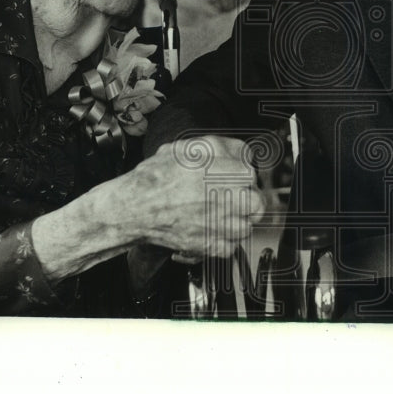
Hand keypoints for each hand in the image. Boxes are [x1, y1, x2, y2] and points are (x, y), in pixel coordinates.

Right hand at [117, 135, 265, 259]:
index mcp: (227, 170)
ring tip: (219, 215)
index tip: (233, 176)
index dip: (239, 171)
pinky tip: (210, 230)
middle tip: (232, 197)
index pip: (250, 169)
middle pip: (257, 201)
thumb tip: (237, 150)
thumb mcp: (187, 147)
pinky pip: (231, 246)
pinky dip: (223, 241)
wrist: (135, 207)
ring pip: (247, 226)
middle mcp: (229, 196)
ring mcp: (222, 223)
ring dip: (237, 221)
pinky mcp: (212, 244)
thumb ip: (219, 147)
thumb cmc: (156, 178)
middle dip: (246, 199)